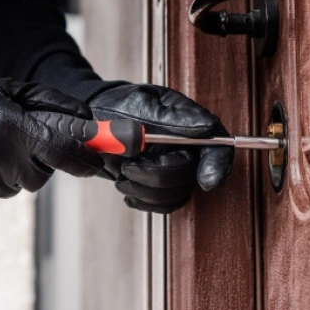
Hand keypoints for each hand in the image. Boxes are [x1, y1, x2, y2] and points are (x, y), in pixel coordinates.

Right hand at [0, 75, 103, 208]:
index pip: (62, 150)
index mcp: (10, 127)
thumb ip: (48, 104)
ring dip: (8, 171)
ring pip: (15, 187)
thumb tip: (87, 121)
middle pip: (39, 176)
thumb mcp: (5, 90)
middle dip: (33, 161)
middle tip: (10, 139)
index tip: (97, 163)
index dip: (84, 159)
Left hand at [88, 84, 233, 213]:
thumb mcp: (140, 104)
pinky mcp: (156, 184)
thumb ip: (171, 118)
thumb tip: (206, 126)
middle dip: (158, 176)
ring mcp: (171, 167)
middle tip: (128, 167)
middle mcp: (185, 147)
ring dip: (146, 190)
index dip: (218, 165)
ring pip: (176, 194)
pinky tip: (126, 187)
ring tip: (121, 174)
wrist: (92, 121)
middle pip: (191, 175)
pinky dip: (143, 200)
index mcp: (188, 123)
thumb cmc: (117, 105)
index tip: (206, 181)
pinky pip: (162, 204)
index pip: (217, 145)